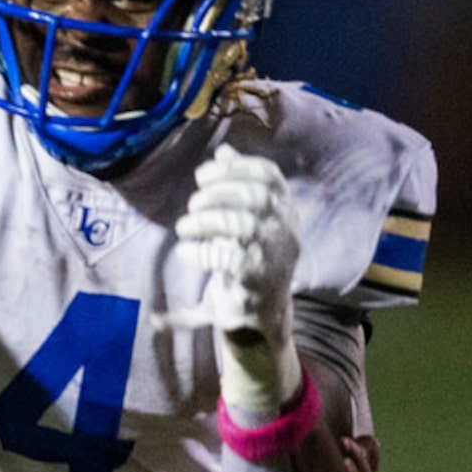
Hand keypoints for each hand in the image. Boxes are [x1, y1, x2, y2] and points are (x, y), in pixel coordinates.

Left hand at [177, 144, 302, 412]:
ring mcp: (276, 257)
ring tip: (184, 228)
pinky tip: (186, 252)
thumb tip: (223, 152)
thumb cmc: (250, 264)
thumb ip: (236, 188)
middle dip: (218, 193)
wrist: (261, 319)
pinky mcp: (258, 281)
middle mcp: (287, 231)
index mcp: (286, 212)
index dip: (235, 168)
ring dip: (206, 221)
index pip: (269, 177)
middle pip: (256, 197)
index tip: (203, 175)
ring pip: (241, 226)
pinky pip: (228, 258)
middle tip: (191, 205)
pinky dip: (202, 251)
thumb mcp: (246, 224)